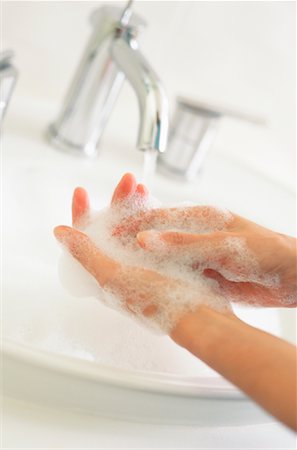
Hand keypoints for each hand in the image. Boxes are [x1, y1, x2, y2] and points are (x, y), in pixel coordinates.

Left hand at [55, 174, 230, 332]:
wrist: (200, 317)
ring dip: (135, 205)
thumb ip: (87, 255)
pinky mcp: (166, 260)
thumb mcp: (114, 277)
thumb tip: (60, 233)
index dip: (81, 215)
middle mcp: (123, 268)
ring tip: (142, 188)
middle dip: (116, 202)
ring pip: (134, 227)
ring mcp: (145, 263)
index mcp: (105, 275)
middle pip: (111, 228)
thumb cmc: (157, 304)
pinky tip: (158, 204)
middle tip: (127, 182)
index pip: (84, 242)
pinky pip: (155, 232)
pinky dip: (154, 216)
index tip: (82, 192)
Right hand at [111, 184, 296, 306]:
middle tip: (109, 250)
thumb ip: (184, 243)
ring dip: (146, 262)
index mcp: (202, 218)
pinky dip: (164, 278)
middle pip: (158, 236)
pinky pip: (179, 274)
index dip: (133, 223)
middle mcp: (199, 235)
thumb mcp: (223, 245)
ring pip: (166, 257)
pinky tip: (151, 284)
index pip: (158, 217)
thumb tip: (146, 239)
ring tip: (122, 270)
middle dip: (133, 241)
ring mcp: (202, 255)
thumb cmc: (267, 251)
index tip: (111, 230)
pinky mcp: (208, 274)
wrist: (294, 277)